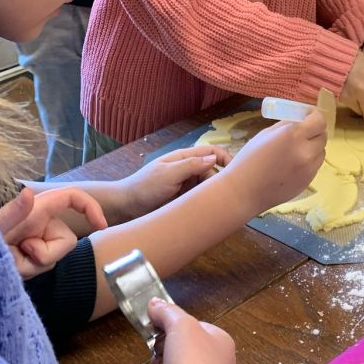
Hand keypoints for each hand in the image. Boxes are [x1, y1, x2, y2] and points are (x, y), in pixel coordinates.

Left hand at [0, 185, 106, 278]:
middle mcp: (38, 223)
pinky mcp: (29, 257)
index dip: (91, 207)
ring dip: (32, 266)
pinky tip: (10, 269)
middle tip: (20, 255)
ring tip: (8, 262)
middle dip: (46, 254)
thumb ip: (11, 212)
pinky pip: (42, 267)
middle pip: (65, 240)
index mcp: (34, 210)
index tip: (100, 226)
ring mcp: (34, 240)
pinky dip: (28, 271)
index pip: (72, 197)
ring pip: (53, 257)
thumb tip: (29, 193)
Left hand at [116, 146, 230, 221]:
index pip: (211, 152)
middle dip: (218, 182)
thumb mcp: (168, 174)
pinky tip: (207, 211)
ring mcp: (185, 185)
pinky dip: (204, 203)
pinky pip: (199, 198)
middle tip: (220, 197)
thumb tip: (214, 158)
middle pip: (212, 172)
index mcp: (184, 158)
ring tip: (213, 206)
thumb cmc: (144, 187)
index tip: (237, 172)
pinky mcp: (183, 199)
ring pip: (207, 187)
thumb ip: (191, 165)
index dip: (226, 158)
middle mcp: (187, 170)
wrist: (126, 208)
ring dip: (210, 195)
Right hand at [149, 298, 234, 363]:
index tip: (158, 329)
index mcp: (223, 342)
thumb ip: (167, 311)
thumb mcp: (179, 325)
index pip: (196, 326)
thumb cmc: (190, 361)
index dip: (174, 326)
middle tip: (159, 349)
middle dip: (167, 347)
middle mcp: (222, 363)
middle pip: (186, 347)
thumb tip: (154, 303)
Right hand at [221, 110, 326, 213]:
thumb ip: (286, 125)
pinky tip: (293, 164)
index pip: (319, 121)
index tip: (307, 117)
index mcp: (293, 135)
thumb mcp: (265, 134)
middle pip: (323, 135)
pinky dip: (309, 161)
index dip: (315, 117)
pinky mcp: (308, 181)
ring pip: (321, 151)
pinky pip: (315, 165)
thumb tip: (300, 119)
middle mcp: (305, 151)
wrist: (244, 192)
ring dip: (313, 147)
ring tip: (296, 150)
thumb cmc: (249, 160)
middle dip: (315, 131)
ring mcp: (309, 168)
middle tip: (302, 133)